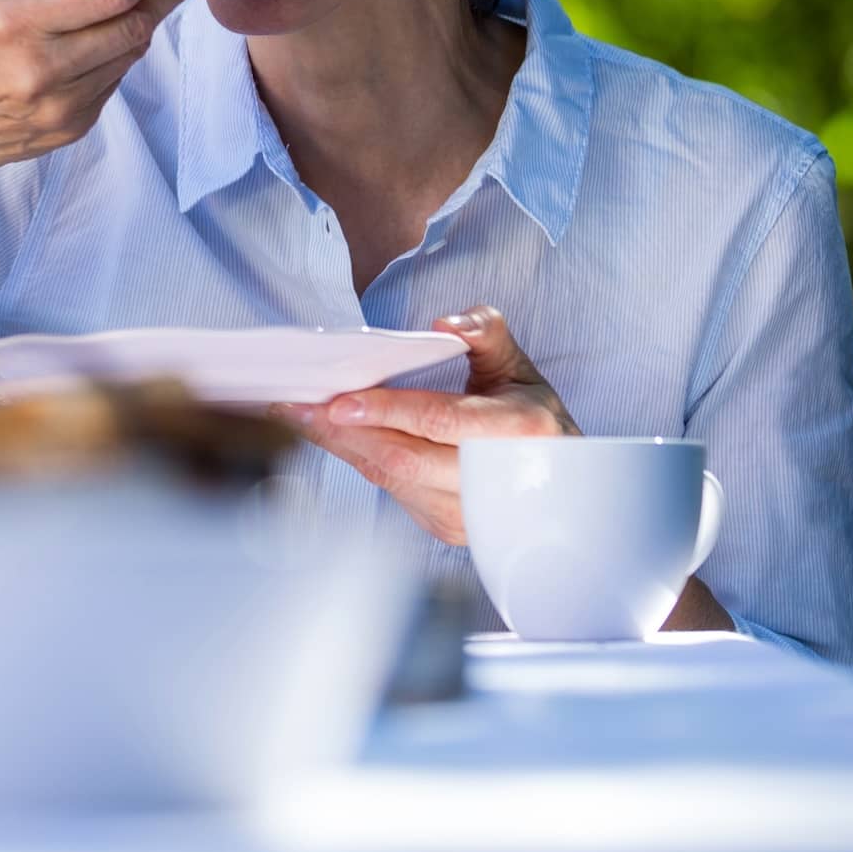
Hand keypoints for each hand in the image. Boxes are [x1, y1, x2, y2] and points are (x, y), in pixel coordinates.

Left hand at [273, 304, 577, 545]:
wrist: (558, 481)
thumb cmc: (530, 414)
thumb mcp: (518, 365)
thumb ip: (486, 332)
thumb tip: (447, 324)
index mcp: (518, 431)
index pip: (441, 422)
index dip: (388, 412)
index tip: (339, 401)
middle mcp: (494, 480)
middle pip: (403, 459)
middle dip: (342, 433)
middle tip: (293, 406)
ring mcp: (470, 512)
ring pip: (391, 480)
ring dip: (340, 448)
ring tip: (298, 418)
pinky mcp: (447, 527)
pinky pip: (391, 492)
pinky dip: (357, 461)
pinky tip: (329, 438)